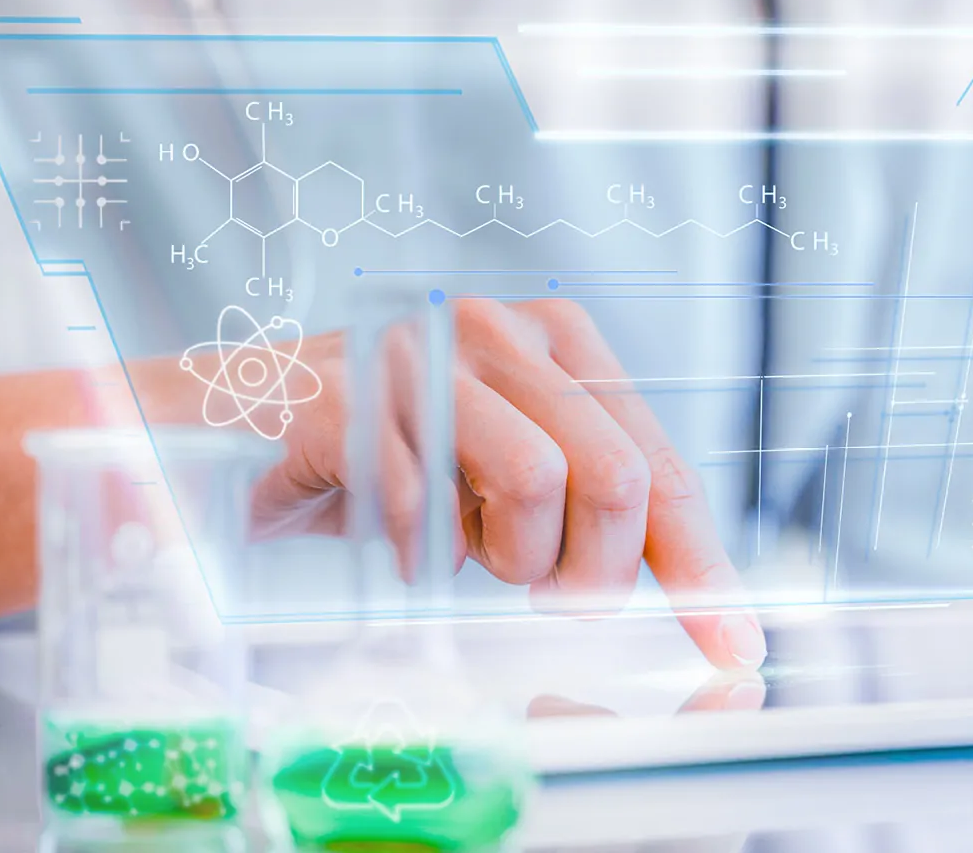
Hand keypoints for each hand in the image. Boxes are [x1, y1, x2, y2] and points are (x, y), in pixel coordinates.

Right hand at [239, 298, 765, 669]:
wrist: (236, 430)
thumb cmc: (394, 458)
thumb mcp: (509, 473)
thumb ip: (593, 507)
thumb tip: (693, 593)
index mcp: (560, 342)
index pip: (658, 465)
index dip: (698, 563)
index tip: (736, 641)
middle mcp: (498, 332)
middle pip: (612, 476)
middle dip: (591, 571)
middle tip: (546, 594)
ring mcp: (419, 355)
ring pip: (534, 484)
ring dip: (505, 557)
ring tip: (465, 551)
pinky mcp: (345, 398)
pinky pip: (423, 507)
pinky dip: (421, 556)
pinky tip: (404, 549)